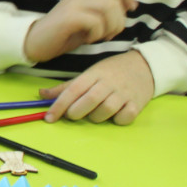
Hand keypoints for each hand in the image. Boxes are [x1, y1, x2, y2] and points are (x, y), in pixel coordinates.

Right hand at [24, 0, 136, 62]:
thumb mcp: (87, 21)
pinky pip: (96, 22)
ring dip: (110, 28)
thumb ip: (104, 12)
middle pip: (115, 2)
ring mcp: (73, 4)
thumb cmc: (63, 34)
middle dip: (120, 22)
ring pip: (109, 9)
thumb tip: (126, 7)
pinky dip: (97, 34)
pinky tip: (88, 39)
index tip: (131, 8)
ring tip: (100, 37)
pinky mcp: (69, 17)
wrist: (34, 42)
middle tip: (110, 34)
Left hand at [41, 50, 155, 124]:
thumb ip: (67, 86)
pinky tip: (114, 115)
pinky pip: (124, 117)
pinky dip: (117, 120)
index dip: (59, 105)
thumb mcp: (89, 73)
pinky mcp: (137, 104)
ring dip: (95, 117)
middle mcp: (109, 83)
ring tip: (94, 114)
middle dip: (76, 112)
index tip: (49, 118)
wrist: (145, 66)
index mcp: (94, 74)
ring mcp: (124, 93)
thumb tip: (42, 94)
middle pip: (89, 100)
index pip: (73, 89)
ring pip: (106, 111)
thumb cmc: (112, 71)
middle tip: (72, 115)